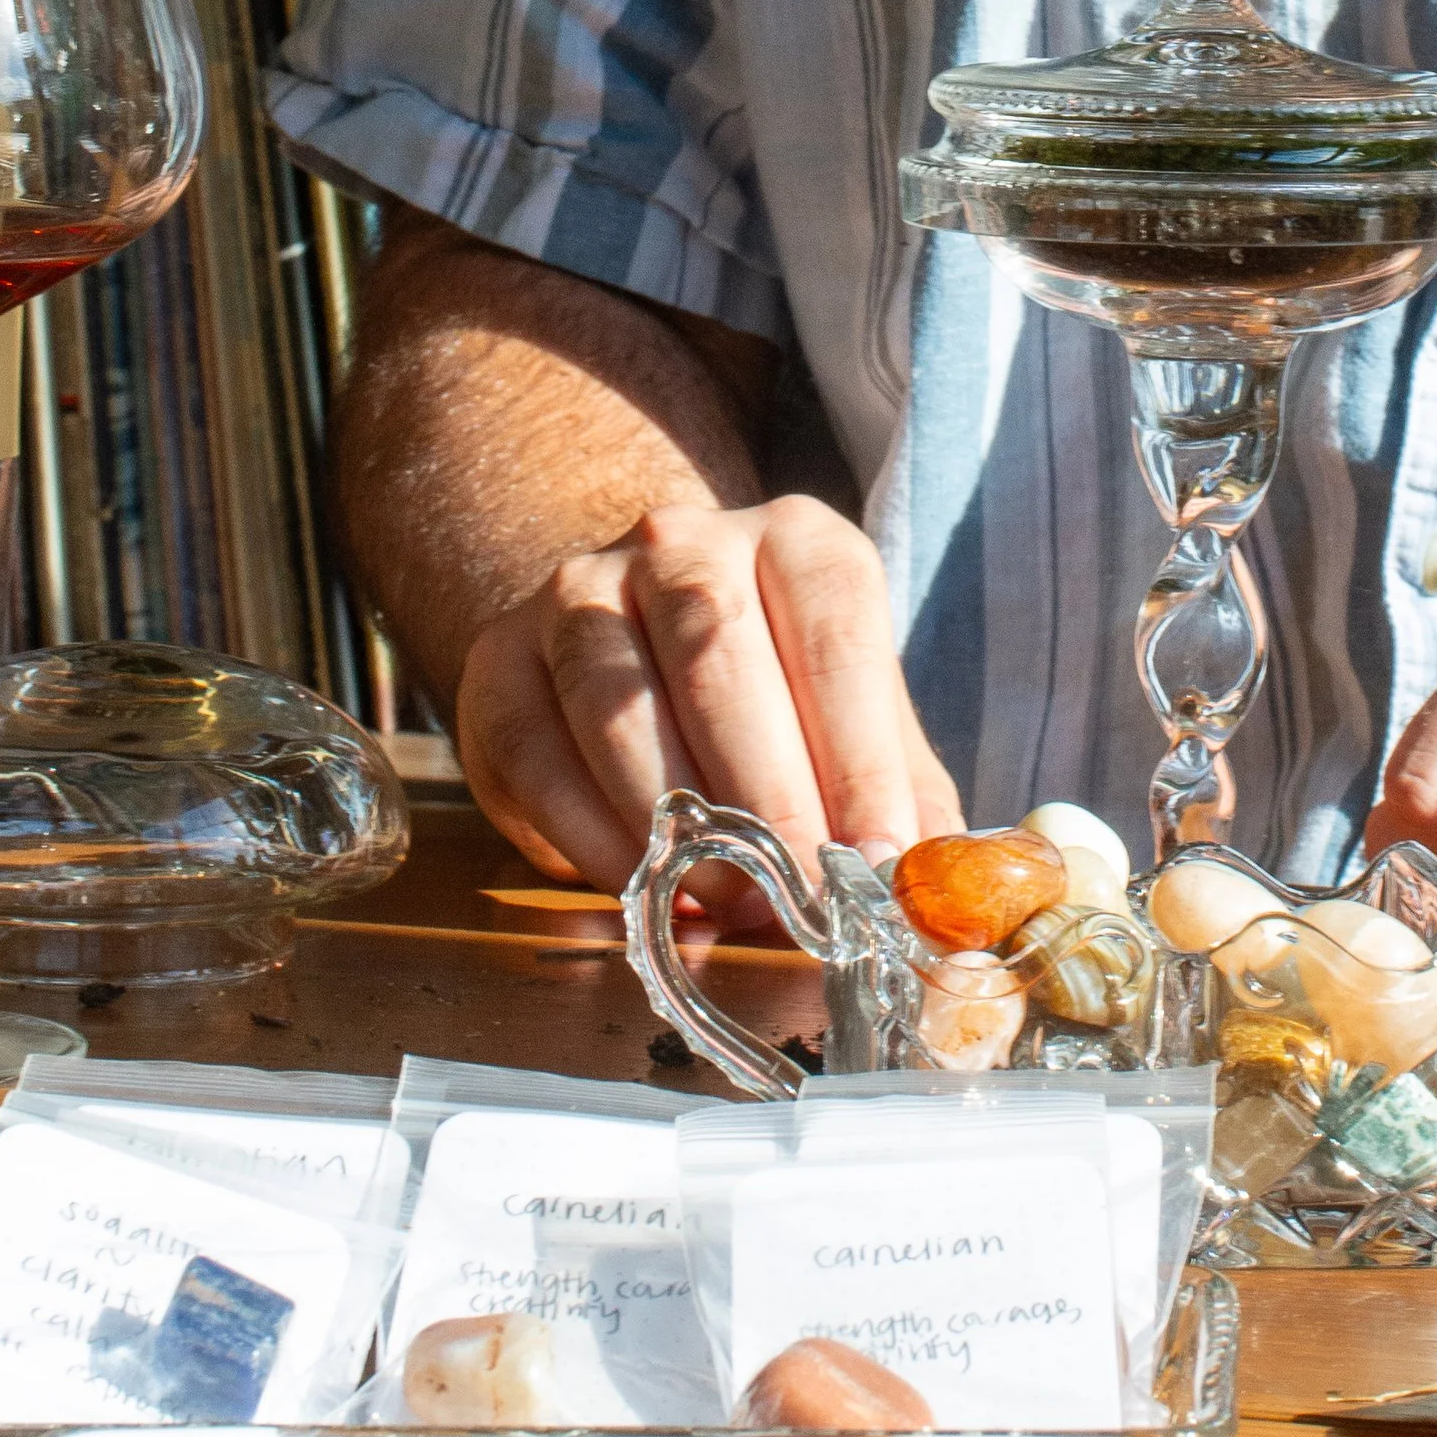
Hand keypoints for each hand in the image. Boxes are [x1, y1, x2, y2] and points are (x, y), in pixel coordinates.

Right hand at [455, 494, 962, 915]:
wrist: (636, 639)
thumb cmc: (773, 693)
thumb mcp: (851, 719)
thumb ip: (896, 791)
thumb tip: (935, 891)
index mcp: (794, 539)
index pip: (835, 629)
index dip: (860, 752)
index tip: (878, 856)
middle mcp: (681, 540)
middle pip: (719, 652)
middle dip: (766, 792)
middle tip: (797, 892)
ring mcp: (578, 588)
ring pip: (616, 699)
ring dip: (675, 817)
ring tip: (725, 896)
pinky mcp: (500, 657)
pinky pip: (534, 749)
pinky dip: (590, 834)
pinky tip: (640, 883)